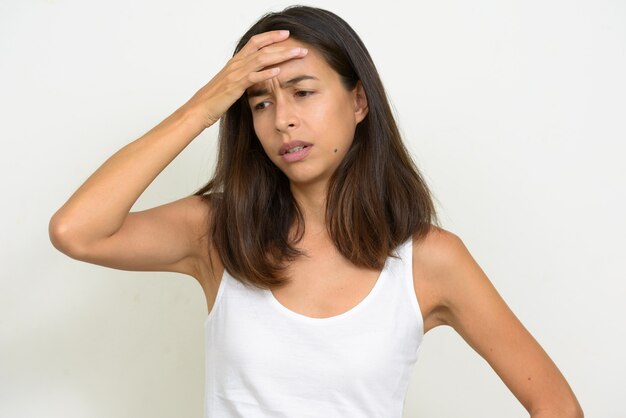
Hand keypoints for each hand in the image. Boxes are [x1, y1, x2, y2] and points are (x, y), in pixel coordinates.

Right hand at [183, 30, 307, 128]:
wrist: (199, 108)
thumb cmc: (214, 98)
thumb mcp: (231, 84)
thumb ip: (244, 77)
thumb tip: (257, 76)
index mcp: (236, 62)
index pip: (255, 42)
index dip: (271, 36)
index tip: (286, 35)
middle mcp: (236, 64)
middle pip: (262, 48)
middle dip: (282, 45)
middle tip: (300, 46)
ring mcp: (235, 74)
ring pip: (261, 59)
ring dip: (281, 55)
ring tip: (297, 54)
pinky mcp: (235, 86)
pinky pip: (252, 77)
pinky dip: (266, 73)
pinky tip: (278, 71)